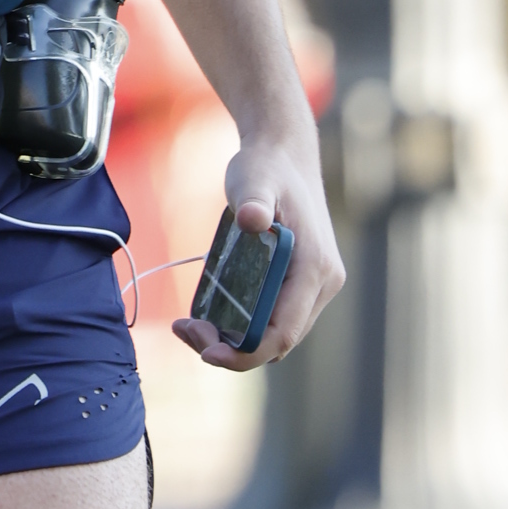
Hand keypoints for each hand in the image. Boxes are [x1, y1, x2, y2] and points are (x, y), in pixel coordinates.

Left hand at [172, 139, 342, 371]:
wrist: (283, 155)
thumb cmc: (266, 167)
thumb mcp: (254, 179)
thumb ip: (253, 200)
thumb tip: (251, 219)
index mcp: (316, 268)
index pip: (284, 332)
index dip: (246, 352)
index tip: (204, 350)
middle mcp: (322, 285)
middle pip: (278, 342)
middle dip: (231, 349)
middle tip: (185, 328)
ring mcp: (314, 288)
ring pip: (274, 336)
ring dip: (233, 341)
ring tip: (189, 324)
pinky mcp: (299, 286)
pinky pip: (270, 321)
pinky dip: (240, 327)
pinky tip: (205, 314)